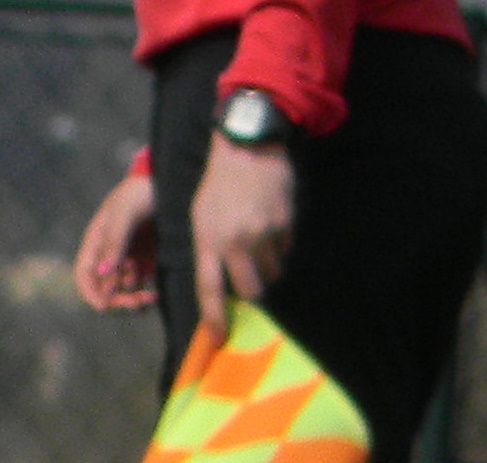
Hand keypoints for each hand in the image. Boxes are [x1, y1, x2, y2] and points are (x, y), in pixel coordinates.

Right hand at [72, 169, 158, 311]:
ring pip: (125, 291)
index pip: (84, 273)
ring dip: (134, 299)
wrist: (169, 181)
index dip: (90, 292)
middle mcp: (111, 253)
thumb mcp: (125, 212)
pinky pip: (144, 286)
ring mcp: (130, 258)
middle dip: (118, 300)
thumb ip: (114, 240)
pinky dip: (148, 293)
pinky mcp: (149, 261)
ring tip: (151, 297)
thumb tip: (102, 273)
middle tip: (137, 302)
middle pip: (105, 288)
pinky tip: (158, 291)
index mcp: (97, 241)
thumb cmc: (141, 191)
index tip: (104, 306)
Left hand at [190, 138, 295, 327]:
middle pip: (251, 291)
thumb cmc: (217, 185)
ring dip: (267, 265)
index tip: (218, 338)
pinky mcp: (285, 225)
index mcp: (208, 239)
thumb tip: (221, 284)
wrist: (247, 149)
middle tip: (250, 280)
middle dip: (252, 292)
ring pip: (272, 271)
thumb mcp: (200, 215)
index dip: (214, 317)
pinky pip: (286, 250)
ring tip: (258, 238)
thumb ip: (209, 249)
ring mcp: (263, 235)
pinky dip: (280, 245)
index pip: (209, 288)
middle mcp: (235, 241)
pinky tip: (270, 222)